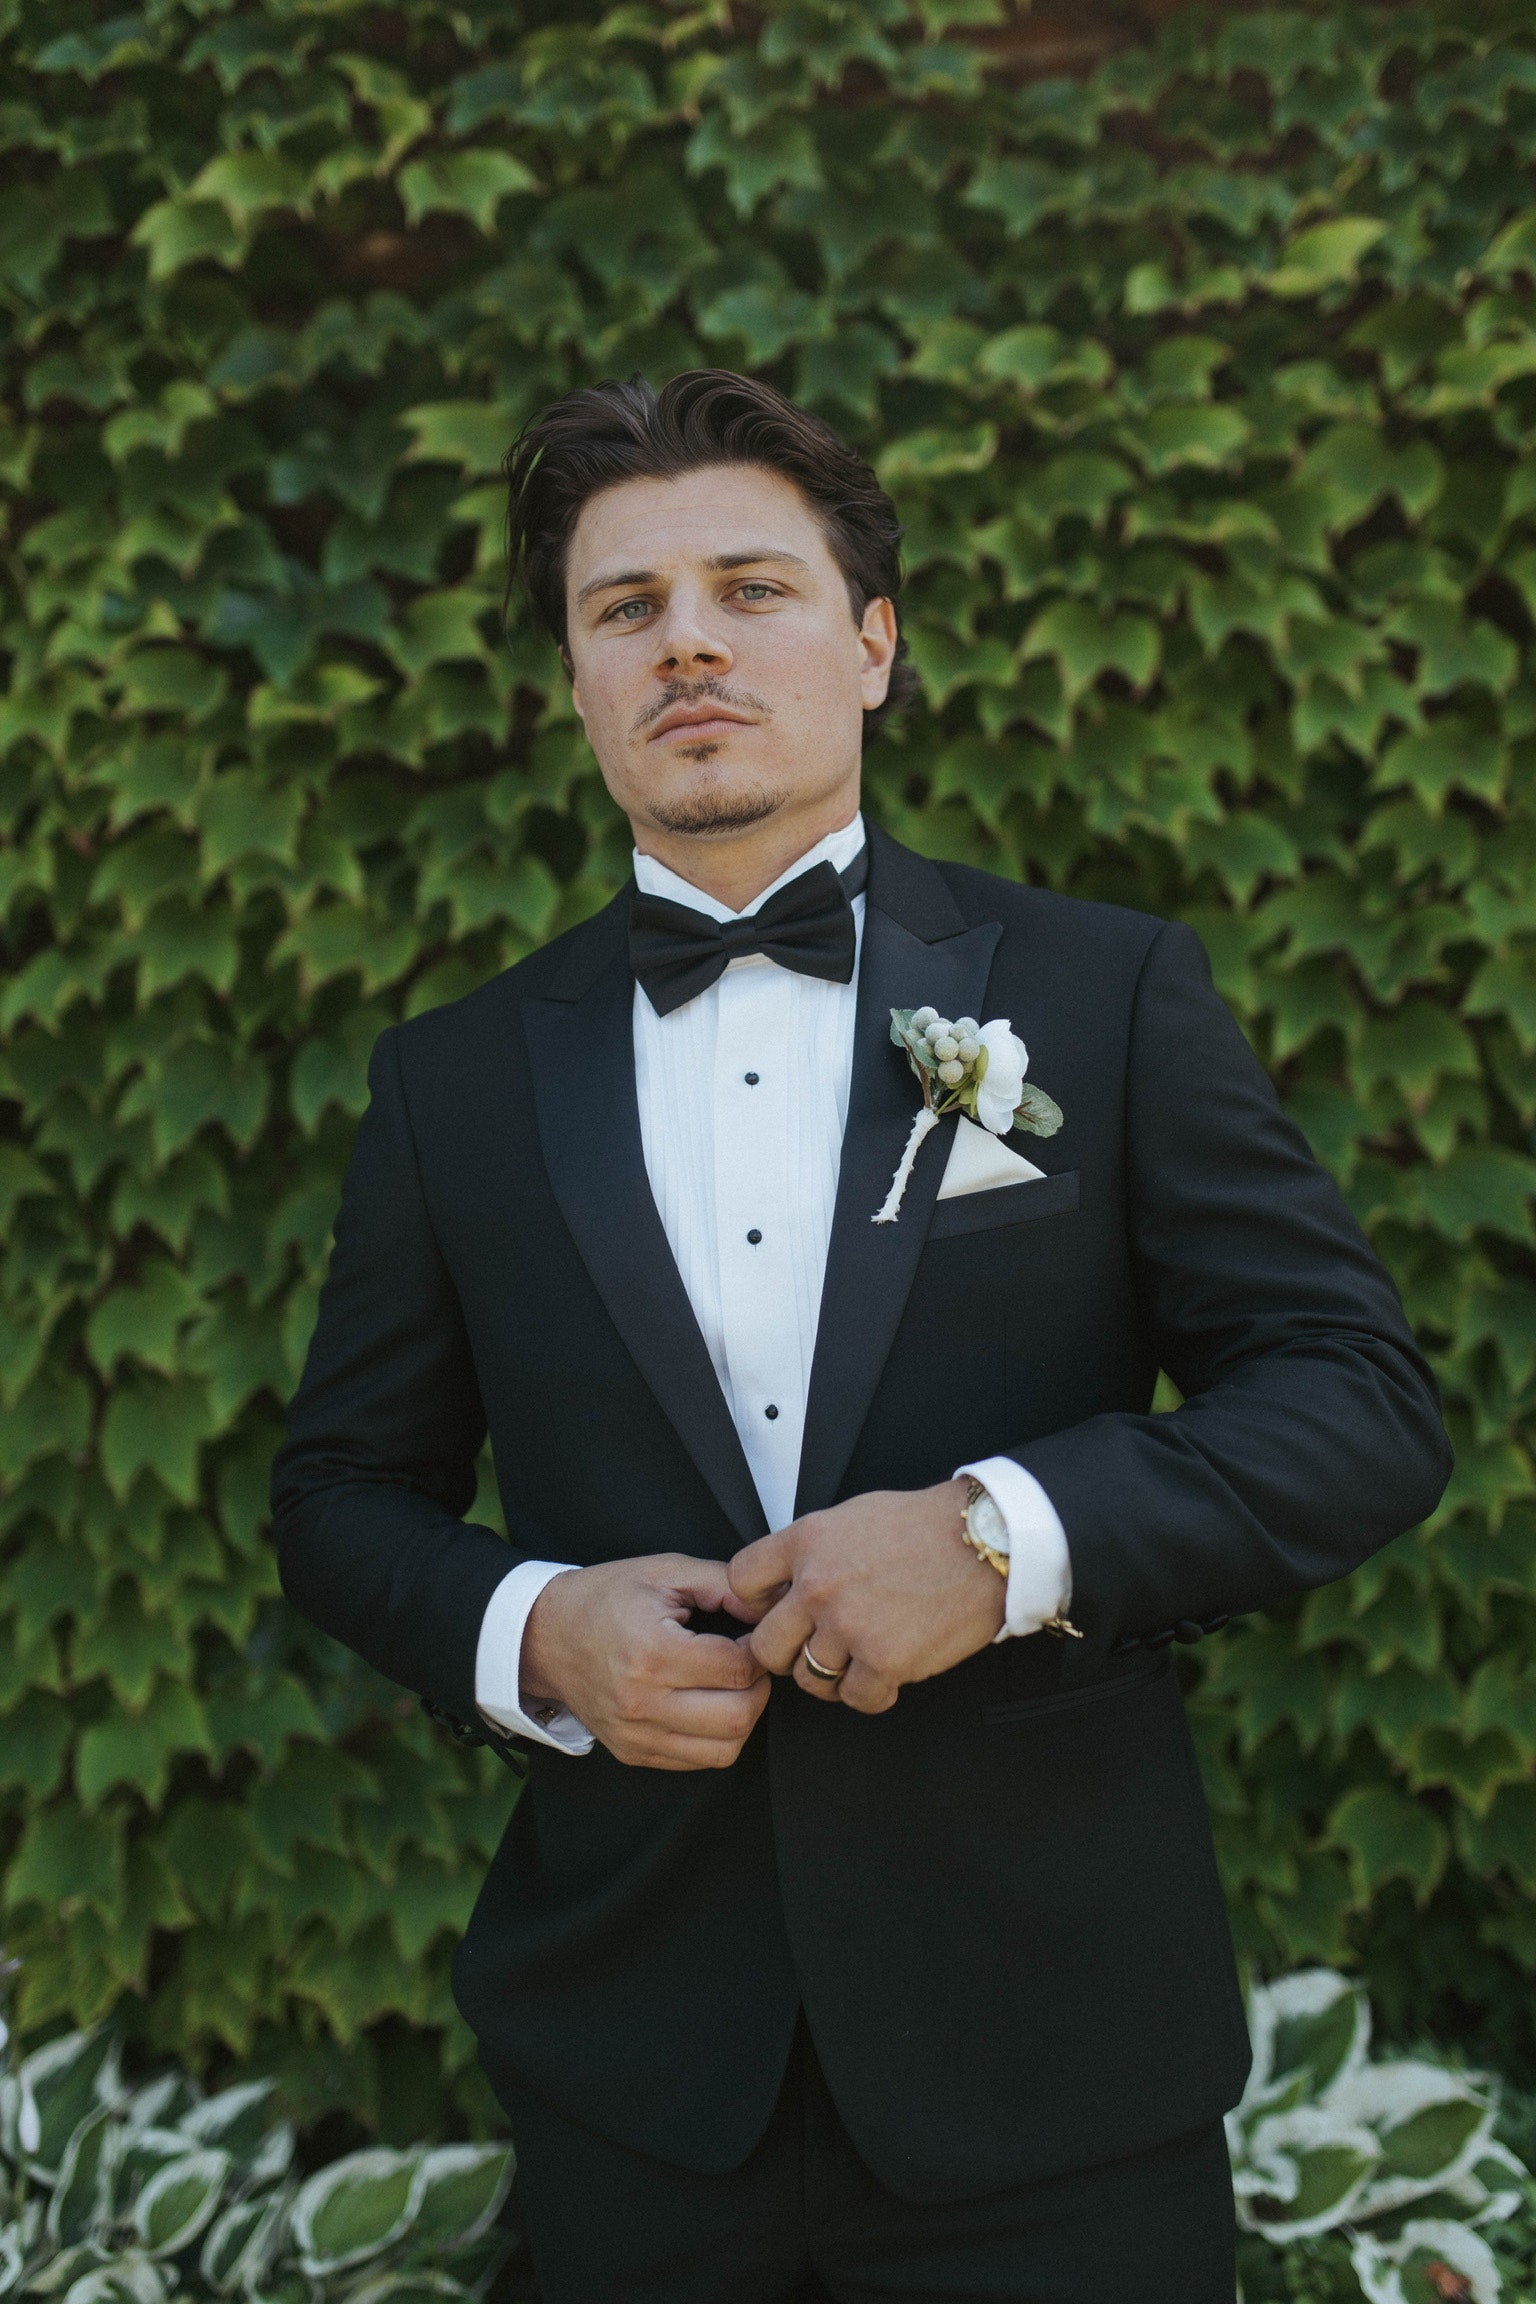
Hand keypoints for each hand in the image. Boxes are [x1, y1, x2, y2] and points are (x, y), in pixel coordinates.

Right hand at [521, 1555, 769, 1769]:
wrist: (545, 1636)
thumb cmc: (604, 1599)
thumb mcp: (664, 1573)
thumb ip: (723, 1584)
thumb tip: (769, 1607)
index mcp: (652, 1653)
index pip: (737, 1668)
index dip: (758, 1649)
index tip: (751, 1636)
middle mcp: (643, 1702)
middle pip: (739, 1715)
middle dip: (757, 1687)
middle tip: (747, 1663)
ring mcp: (636, 1734)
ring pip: (725, 1748)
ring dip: (742, 1716)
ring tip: (729, 1686)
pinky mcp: (633, 1752)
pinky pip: (698, 1761)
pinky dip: (715, 1737)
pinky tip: (706, 1705)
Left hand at [728, 1481, 1005, 1714]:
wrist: (986, 1544)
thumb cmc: (925, 1527)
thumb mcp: (852, 1517)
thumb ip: (810, 1550)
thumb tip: (783, 1585)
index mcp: (806, 1541)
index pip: (741, 1583)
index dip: (757, 1604)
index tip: (777, 1611)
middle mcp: (819, 1584)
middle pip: (766, 1647)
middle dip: (789, 1653)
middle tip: (816, 1648)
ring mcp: (849, 1625)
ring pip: (809, 1679)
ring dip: (832, 1676)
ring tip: (859, 1659)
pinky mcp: (884, 1660)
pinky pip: (855, 1698)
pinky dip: (872, 1692)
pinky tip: (889, 1672)